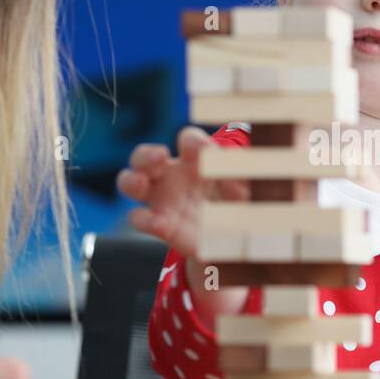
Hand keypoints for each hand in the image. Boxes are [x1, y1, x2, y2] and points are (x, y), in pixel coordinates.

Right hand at [116, 126, 248, 258]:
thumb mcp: (249, 186)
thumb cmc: (239, 202)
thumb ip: (244, 173)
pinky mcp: (160, 225)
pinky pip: (139, 218)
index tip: (205, 150)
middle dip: (146, 154)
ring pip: (130, 182)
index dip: (192, 141)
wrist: (235, 239)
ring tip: (141, 183)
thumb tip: (239, 161)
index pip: (187, 139)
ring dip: (131, 180)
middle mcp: (173, 175)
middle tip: (159, 156)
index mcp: (196, 160)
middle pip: (144, 156)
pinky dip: (144, 219)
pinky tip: (157, 222)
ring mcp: (162, 200)